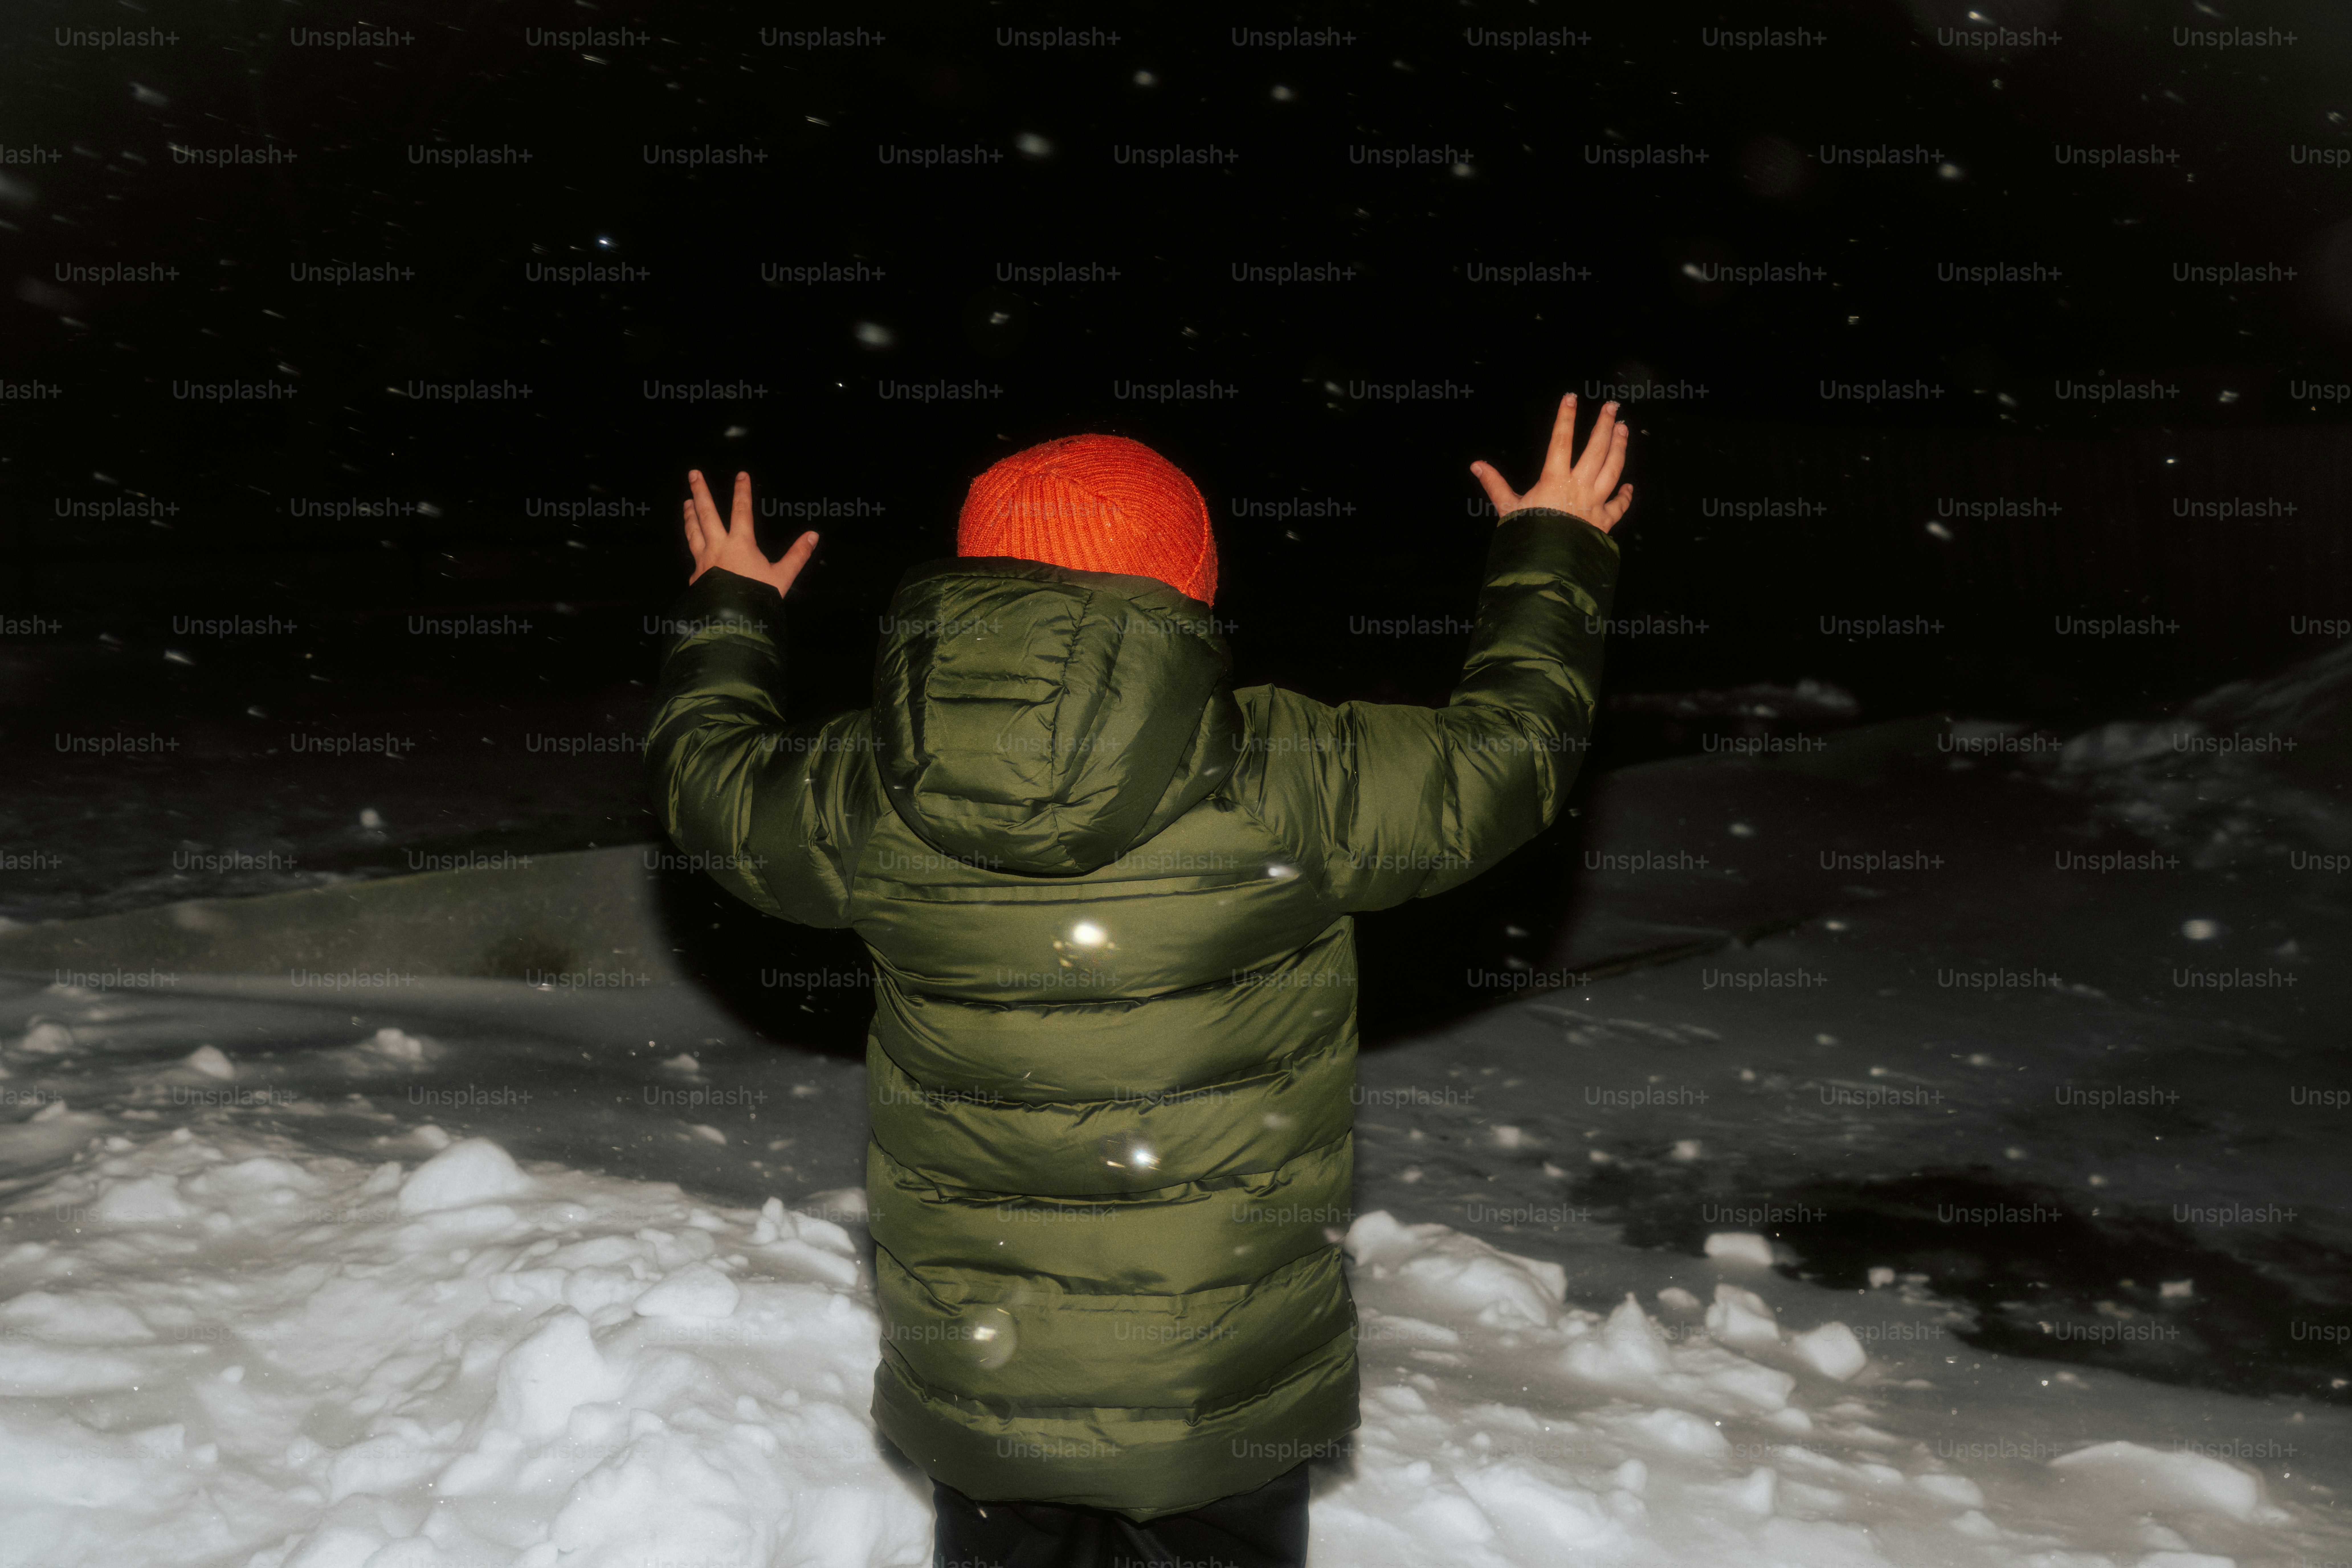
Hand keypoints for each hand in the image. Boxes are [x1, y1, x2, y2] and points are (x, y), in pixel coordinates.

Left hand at [681, 469, 818, 592]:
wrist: (732, 624)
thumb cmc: (757, 599)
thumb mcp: (783, 577)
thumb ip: (797, 555)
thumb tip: (813, 536)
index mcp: (740, 544)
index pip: (741, 510)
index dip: (742, 490)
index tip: (741, 474)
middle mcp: (717, 548)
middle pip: (706, 513)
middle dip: (700, 491)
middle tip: (693, 474)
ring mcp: (703, 562)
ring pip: (693, 532)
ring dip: (689, 515)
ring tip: (686, 502)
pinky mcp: (696, 577)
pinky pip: (693, 557)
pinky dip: (693, 548)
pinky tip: (693, 547)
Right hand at [1469, 393, 1632, 532]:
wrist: (1548, 566)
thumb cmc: (1527, 536)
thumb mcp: (1507, 508)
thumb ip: (1495, 485)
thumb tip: (1476, 465)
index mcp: (1554, 480)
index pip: (1561, 441)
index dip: (1565, 417)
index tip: (1571, 398)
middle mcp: (1579, 487)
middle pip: (1596, 449)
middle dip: (1604, 425)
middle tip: (1612, 406)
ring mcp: (1594, 503)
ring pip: (1613, 470)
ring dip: (1619, 448)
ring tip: (1623, 430)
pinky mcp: (1603, 522)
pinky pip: (1618, 506)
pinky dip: (1625, 496)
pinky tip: (1629, 486)